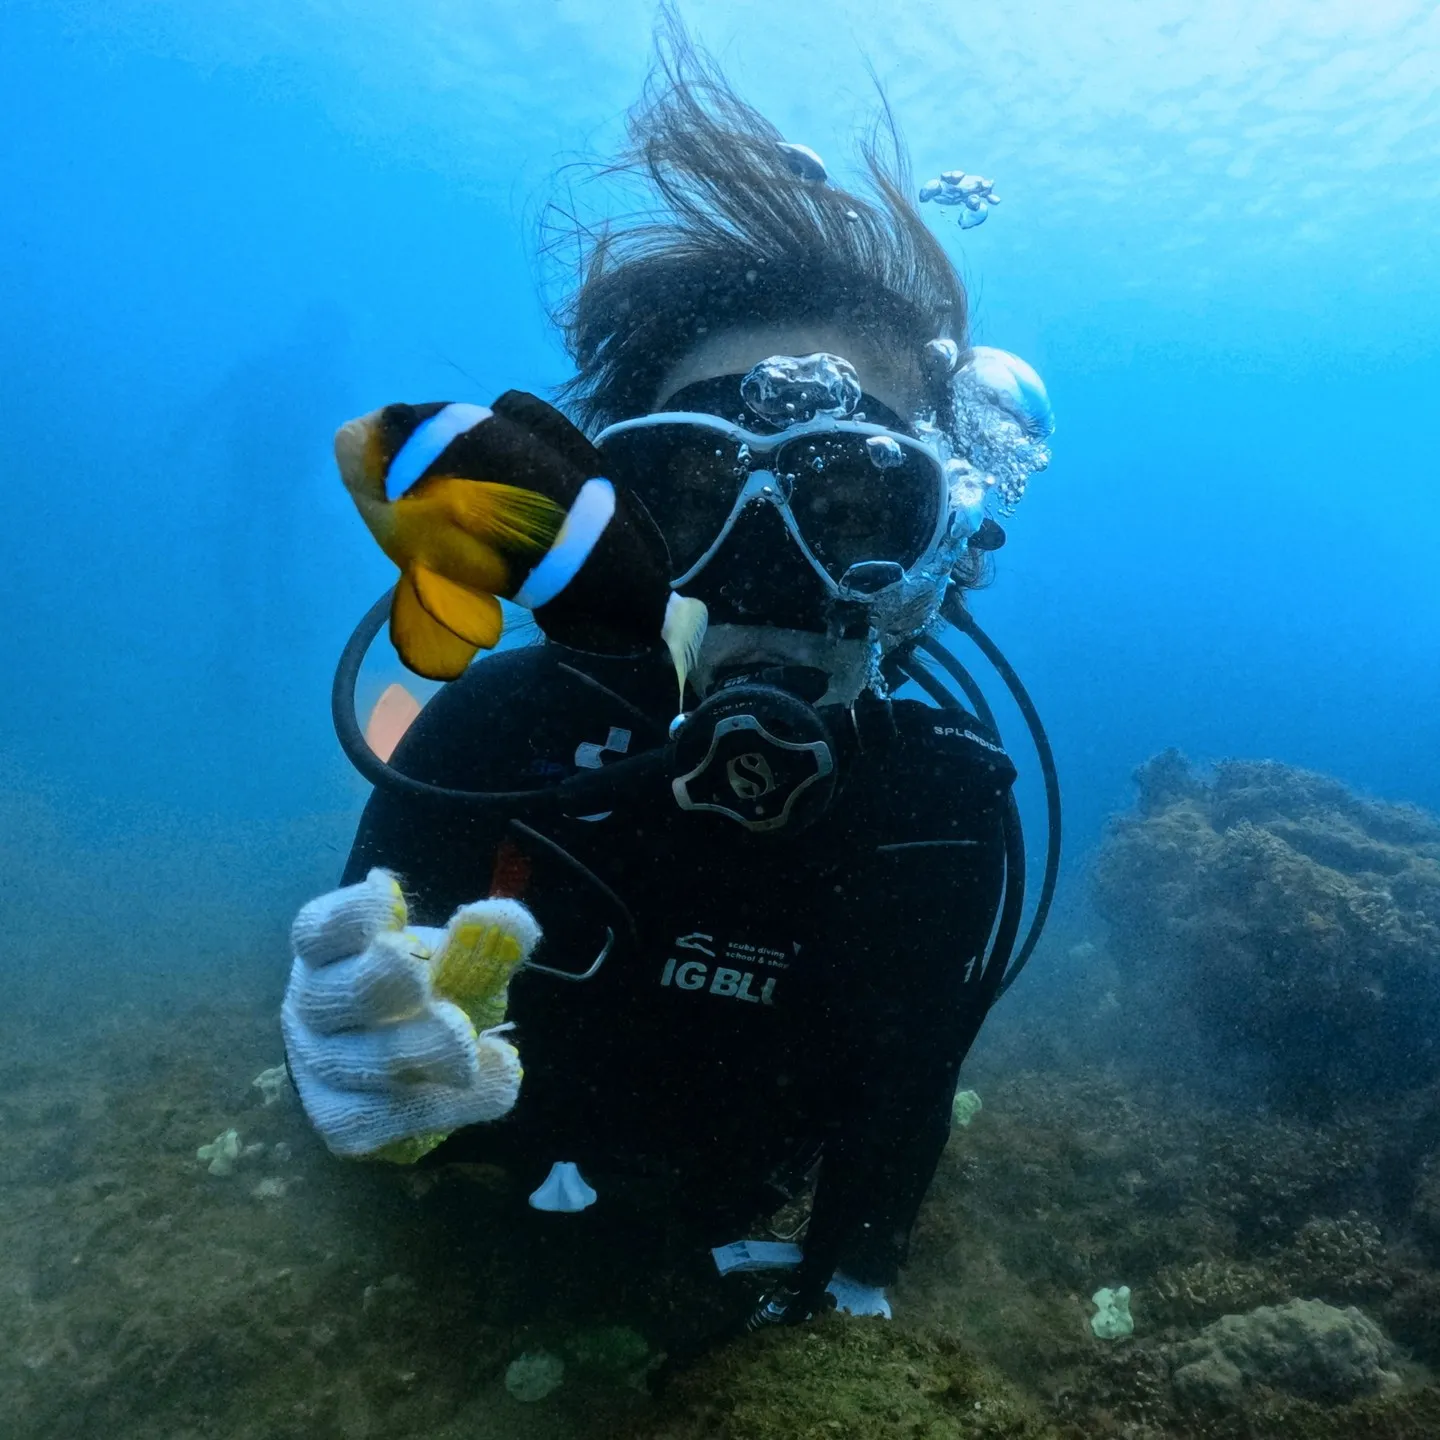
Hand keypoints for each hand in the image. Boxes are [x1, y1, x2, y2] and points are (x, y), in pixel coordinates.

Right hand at [280, 868, 539, 1160]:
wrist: (417, 1068)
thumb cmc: (425, 993)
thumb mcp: (454, 961)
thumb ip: (479, 943)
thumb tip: (505, 919)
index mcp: (329, 953)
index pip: (318, 931)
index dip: (350, 915)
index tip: (391, 899)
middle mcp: (313, 1008)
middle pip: (330, 997)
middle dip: (380, 984)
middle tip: (425, 977)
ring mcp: (319, 1068)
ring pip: (354, 1065)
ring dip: (418, 1052)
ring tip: (474, 1046)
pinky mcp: (340, 1121)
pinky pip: (377, 1120)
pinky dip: (441, 1106)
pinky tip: (498, 1082)